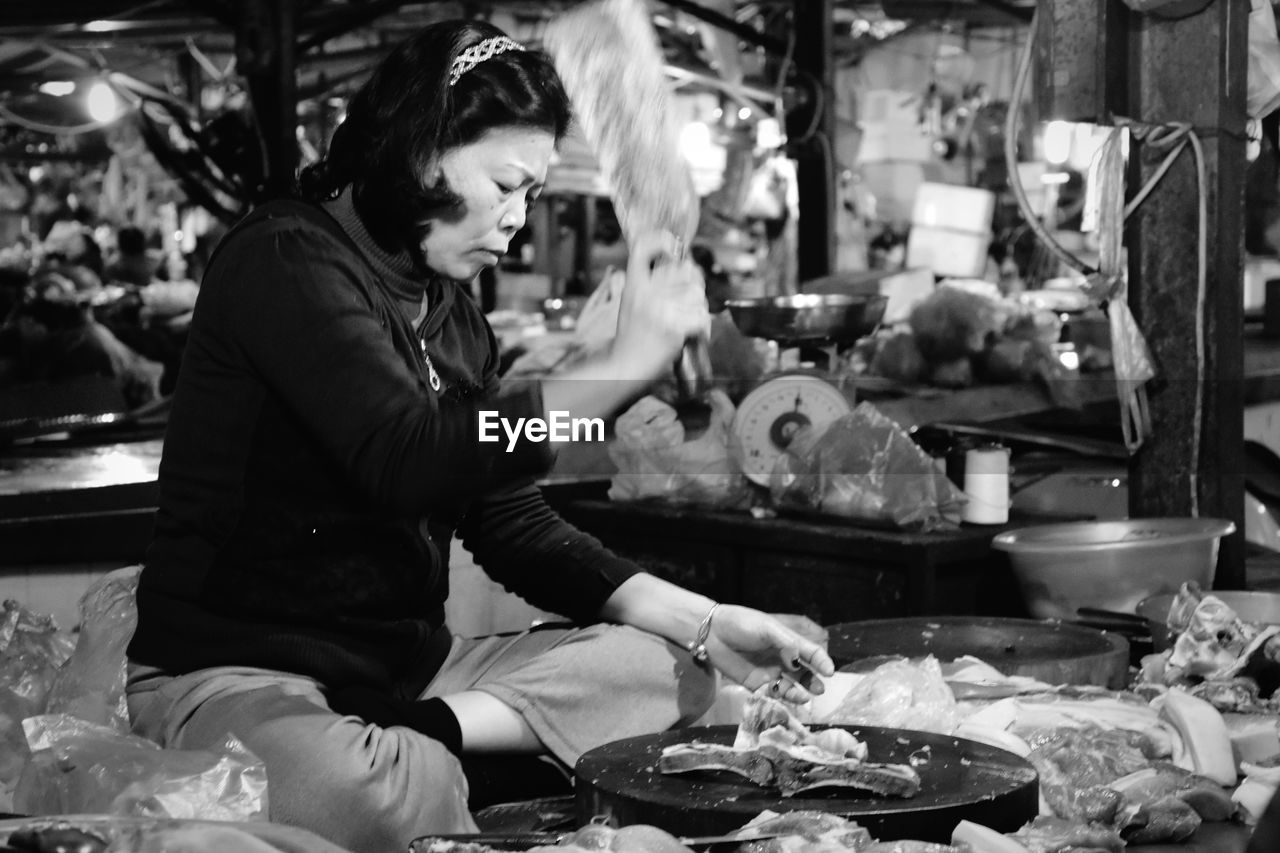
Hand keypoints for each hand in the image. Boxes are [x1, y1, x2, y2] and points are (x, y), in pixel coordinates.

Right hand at [611, 230, 709, 379]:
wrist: (625, 367)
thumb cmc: (634, 337)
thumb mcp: (632, 302)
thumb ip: (652, 284)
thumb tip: (687, 266)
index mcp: (633, 284)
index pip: (642, 248)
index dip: (660, 239)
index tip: (673, 245)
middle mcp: (644, 292)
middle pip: (686, 272)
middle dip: (694, 286)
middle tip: (688, 303)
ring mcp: (658, 309)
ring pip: (698, 296)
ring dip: (699, 311)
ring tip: (687, 323)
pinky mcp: (673, 326)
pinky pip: (701, 317)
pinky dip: (703, 329)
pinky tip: (692, 336)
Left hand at [704, 604, 834, 703]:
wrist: (711, 632)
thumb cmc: (741, 623)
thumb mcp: (766, 628)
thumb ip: (786, 643)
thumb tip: (801, 660)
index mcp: (787, 641)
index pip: (810, 652)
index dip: (821, 661)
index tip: (830, 671)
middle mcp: (782, 658)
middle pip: (804, 672)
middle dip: (813, 681)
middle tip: (819, 688)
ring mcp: (769, 672)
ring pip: (791, 686)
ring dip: (799, 692)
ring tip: (805, 696)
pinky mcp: (756, 684)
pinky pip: (773, 694)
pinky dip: (781, 698)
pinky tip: (786, 699)